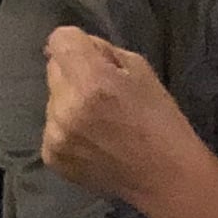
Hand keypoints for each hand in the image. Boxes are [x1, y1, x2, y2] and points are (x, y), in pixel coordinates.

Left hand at [37, 25, 205, 211]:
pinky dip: (67, 129)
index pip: (59, 39)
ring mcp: (56, 135)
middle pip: (53, 68)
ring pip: (51, 99)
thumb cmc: (160, 121)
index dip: (76, 43)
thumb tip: (78, 46)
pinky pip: (51, 127)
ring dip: (69, 103)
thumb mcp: (141, 70)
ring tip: (99, 121)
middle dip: (74, 73)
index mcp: (92, 81)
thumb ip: (103, 51)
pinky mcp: (52, 156)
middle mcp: (66, 106)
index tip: (90, 56)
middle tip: (102, 93)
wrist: (165, 178)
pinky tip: (93, 141)